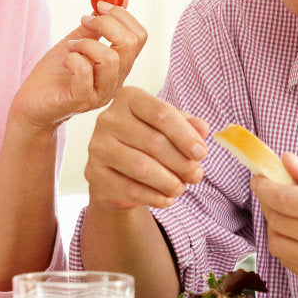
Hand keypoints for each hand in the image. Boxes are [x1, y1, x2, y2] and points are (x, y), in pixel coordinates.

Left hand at [10, 0, 147, 131]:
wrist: (31, 104)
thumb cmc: (54, 74)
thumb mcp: (77, 42)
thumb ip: (97, 23)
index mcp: (120, 66)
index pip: (139, 37)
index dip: (122, 15)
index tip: (99, 5)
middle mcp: (116, 81)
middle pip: (130, 45)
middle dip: (106, 24)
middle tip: (84, 20)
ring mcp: (101, 94)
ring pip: (110, 59)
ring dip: (85, 43)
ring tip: (70, 47)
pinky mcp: (81, 101)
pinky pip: (85, 72)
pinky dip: (73, 58)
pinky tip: (65, 61)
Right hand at [84, 87, 208, 208]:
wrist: (117, 170)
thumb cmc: (148, 141)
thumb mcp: (170, 128)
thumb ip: (188, 125)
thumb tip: (203, 128)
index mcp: (128, 98)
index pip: (161, 113)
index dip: (185, 135)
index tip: (202, 153)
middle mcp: (108, 118)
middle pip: (154, 142)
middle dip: (181, 163)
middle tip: (196, 175)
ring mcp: (97, 146)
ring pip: (141, 167)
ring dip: (169, 182)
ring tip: (181, 188)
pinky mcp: (94, 172)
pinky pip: (129, 188)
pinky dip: (154, 197)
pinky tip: (167, 199)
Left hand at [251, 153, 297, 290]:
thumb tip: (286, 162)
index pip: (288, 200)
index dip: (266, 188)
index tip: (260, 179)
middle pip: (280, 222)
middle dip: (269, 203)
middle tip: (274, 191)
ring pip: (279, 244)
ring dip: (275, 225)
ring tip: (288, 212)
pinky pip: (289, 262)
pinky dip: (286, 244)